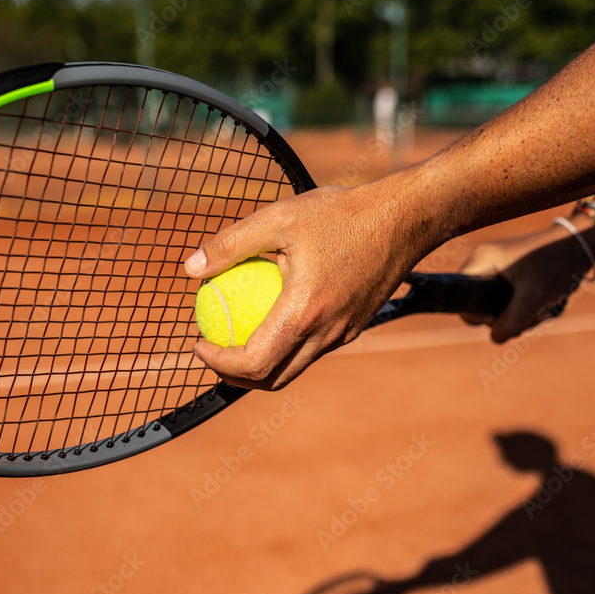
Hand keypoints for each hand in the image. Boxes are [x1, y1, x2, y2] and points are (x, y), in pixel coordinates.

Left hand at [183, 177, 438, 389]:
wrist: (404, 220)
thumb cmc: (341, 214)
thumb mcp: (279, 218)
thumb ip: (231, 243)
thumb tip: (190, 267)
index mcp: (305, 312)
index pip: (254, 362)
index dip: (219, 362)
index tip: (199, 342)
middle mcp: (327, 333)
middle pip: (273, 378)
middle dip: (235, 376)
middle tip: (213, 350)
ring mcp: (344, 334)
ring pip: (295, 367)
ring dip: (261, 364)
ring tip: (236, 337)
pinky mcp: (354, 327)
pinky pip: (314, 349)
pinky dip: (287, 346)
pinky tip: (273, 316)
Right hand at [458, 219, 594, 342]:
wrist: (580, 245)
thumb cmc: (556, 264)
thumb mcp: (534, 297)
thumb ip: (511, 321)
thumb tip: (496, 337)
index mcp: (481, 261)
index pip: (462, 300)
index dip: (479, 315)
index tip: (504, 313)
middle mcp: (483, 263)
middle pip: (480, 307)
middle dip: (506, 316)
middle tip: (530, 309)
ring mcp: (496, 269)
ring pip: (496, 308)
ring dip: (519, 314)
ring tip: (541, 303)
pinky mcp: (509, 275)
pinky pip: (508, 302)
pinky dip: (525, 308)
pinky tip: (542, 302)